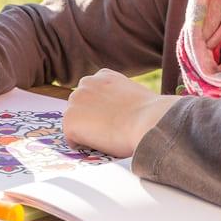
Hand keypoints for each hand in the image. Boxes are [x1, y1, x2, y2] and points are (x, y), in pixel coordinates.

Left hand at [62, 68, 181, 157]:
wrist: (149, 121)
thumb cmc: (150, 114)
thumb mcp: (134, 95)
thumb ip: (120, 98)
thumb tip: (119, 113)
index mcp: (103, 75)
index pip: (92, 94)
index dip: (101, 109)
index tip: (111, 119)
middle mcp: (86, 83)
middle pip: (79, 106)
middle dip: (89, 118)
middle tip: (107, 131)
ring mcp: (75, 101)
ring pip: (74, 121)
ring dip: (85, 131)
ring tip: (106, 138)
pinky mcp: (70, 121)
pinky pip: (71, 139)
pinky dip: (82, 145)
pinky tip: (100, 145)